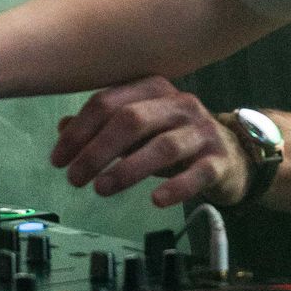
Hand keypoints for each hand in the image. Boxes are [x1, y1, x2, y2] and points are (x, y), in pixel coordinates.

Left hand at [50, 78, 252, 209]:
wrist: (232, 156)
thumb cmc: (176, 140)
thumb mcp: (139, 130)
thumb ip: (103, 127)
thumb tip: (62, 129)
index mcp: (154, 89)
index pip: (109, 102)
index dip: (79, 131)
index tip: (58, 159)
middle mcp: (180, 104)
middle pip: (132, 120)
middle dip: (97, 150)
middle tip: (74, 178)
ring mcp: (202, 131)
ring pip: (163, 146)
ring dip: (127, 169)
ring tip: (101, 189)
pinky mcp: (219, 161)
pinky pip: (197, 173)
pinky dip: (175, 187)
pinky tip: (155, 201)